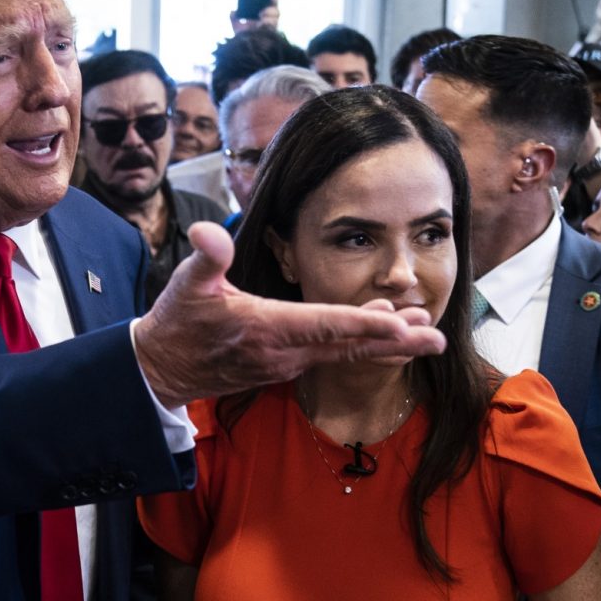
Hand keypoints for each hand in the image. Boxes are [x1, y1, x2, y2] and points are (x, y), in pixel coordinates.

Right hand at [134, 221, 444, 407]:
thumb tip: (206, 231)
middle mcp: (283, 352)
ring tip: (426, 332)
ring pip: (345, 353)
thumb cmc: (176, 322)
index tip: (401, 324)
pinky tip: (387, 336)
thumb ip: (204, 257)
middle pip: (348, 347)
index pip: (323, 325)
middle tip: (438, 337)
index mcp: (266, 328)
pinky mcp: (286, 367)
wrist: (161, 369)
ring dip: (386, 344)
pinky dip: (363, 347)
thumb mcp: (184, 285)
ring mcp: (286, 364)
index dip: (363, 324)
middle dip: (395, 341)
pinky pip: (333, 357)